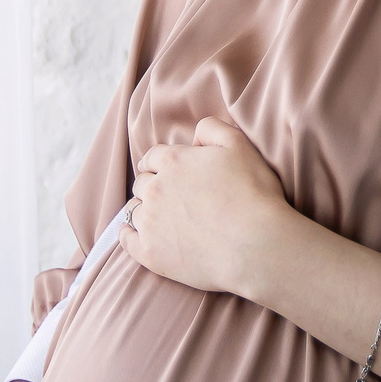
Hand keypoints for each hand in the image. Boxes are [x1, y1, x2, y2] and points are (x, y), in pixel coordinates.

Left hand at [119, 116, 298, 300]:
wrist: (255, 245)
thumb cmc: (252, 194)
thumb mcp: (239, 145)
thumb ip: (212, 129)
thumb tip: (194, 134)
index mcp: (173, 162)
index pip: (154, 156)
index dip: (159, 162)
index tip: (162, 168)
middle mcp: (155, 189)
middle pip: (142, 182)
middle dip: (151, 184)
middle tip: (167, 194)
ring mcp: (150, 222)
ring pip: (133, 210)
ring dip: (142, 209)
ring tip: (157, 217)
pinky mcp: (149, 252)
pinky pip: (126, 240)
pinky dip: (127, 235)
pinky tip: (134, 235)